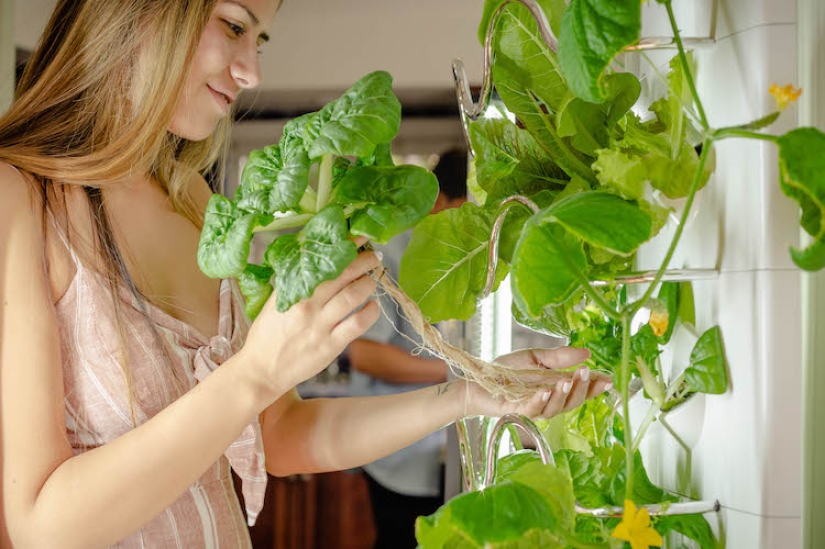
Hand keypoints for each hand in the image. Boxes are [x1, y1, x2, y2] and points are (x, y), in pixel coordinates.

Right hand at [238, 238, 380, 404]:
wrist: (262, 370)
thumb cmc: (268, 334)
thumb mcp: (275, 302)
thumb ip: (292, 282)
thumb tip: (311, 259)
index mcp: (292, 290)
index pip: (321, 260)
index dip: (344, 245)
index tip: (358, 234)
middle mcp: (307, 305)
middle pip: (342, 273)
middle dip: (363, 260)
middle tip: (374, 256)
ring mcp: (320, 325)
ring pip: (353, 295)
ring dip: (368, 283)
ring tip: (372, 279)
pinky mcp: (331, 345)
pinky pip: (357, 324)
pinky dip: (370, 312)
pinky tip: (373, 306)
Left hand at [461, 347, 612, 418]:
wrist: (478, 380)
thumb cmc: (506, 371)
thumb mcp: (535, 358)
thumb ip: (559, 356)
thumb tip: (587, 352)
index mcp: (555, 388)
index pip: (580, 390)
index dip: (595, 387)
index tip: (608, 379)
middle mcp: (548, 401)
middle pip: (572, 402)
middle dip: (582, 389)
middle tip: (586, 372)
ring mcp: (533, 408)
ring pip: (555, 408)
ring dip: (563, 396)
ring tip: (567, 381)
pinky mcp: (516, 411)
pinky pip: (531, 410)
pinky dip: (540, 402)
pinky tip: (545, 391)